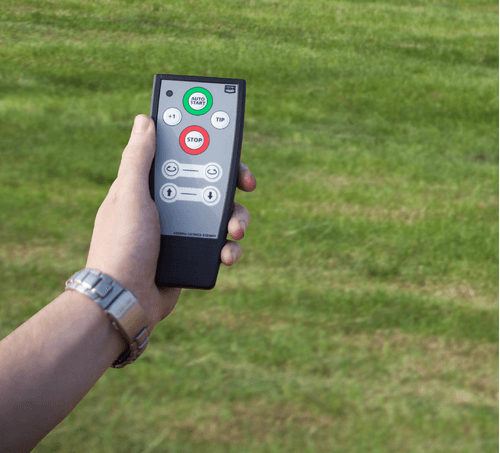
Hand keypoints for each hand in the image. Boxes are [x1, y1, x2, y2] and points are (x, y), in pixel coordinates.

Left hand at [85, 115, 255, 329]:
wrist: (125, 299)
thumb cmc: (121, 246)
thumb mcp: (129, 196)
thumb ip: (138, 158)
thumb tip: (144, 120)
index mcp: (152, 186)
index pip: (186, 157)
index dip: (208, 148)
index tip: (227, 148)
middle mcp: (170, 206)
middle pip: (211, 185)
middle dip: (231, 186)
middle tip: (246, 186)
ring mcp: (183, 231)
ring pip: (221, 215)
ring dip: (236, 219)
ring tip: (235, 231)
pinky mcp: (193, 253)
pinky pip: (220, 245)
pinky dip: (228, 249)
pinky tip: (226, 256)